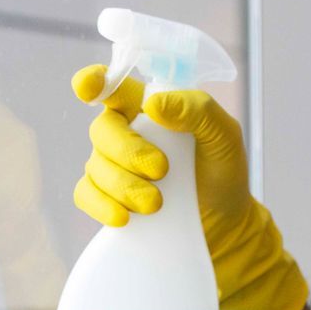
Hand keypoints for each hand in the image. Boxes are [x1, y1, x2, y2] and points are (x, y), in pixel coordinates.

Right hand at [69, 64, 306, 309]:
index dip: (93, 82)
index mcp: (150, 108)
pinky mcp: (106, 199)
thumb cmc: (223, 173)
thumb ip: (197, 111)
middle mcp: (126, 133)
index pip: (113, 85)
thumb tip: (154, 104)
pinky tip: (125, 218)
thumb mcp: (224, 138)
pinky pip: (86, 195)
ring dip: (124, 185)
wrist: (223, 227)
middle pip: (103, 129)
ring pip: (95, 166)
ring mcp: (112, 167)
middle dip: (128, 152)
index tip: (87, 89)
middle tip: (162, 171)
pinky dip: (102, 205)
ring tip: (157, 204)